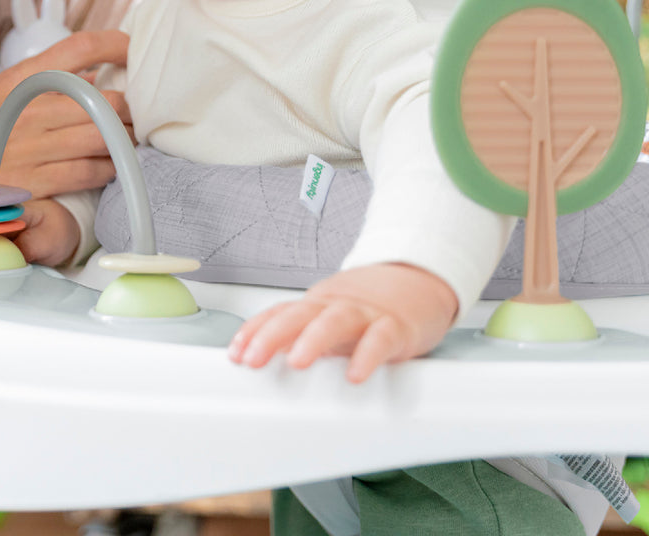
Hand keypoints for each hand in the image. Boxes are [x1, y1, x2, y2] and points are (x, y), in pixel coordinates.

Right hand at [0, 30, 130, 255]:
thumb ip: (39, 86)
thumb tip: (91, 77)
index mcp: (17, 80)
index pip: (78, 47)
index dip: (115, 43)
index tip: (133, 49)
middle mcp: (27, 108)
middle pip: (104, 100)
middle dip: (129, 111)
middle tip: (136, 118)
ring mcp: (31, 145)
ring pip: (103, 137)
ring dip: (123, 143)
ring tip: (128, 145)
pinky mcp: (32, 182)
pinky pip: (88, 173)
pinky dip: (107, 171)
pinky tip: (110, 171)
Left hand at [227, 263, 457, 382]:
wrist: (419, 279)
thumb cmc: (369, 306)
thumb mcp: (329, 319)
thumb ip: (299, 335)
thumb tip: (262, 356)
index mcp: (316, 304)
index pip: (278, 314)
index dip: (254, 332)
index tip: (235, 354)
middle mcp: (335, 305)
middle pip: (298, 315)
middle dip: (271, 336)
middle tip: (252, 360)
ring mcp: (365, 313)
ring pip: (335, 321)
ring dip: (312, 340)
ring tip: (296, 362)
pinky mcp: (396, 326)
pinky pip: (380, 340)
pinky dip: (366, 356)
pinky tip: (355, 374)